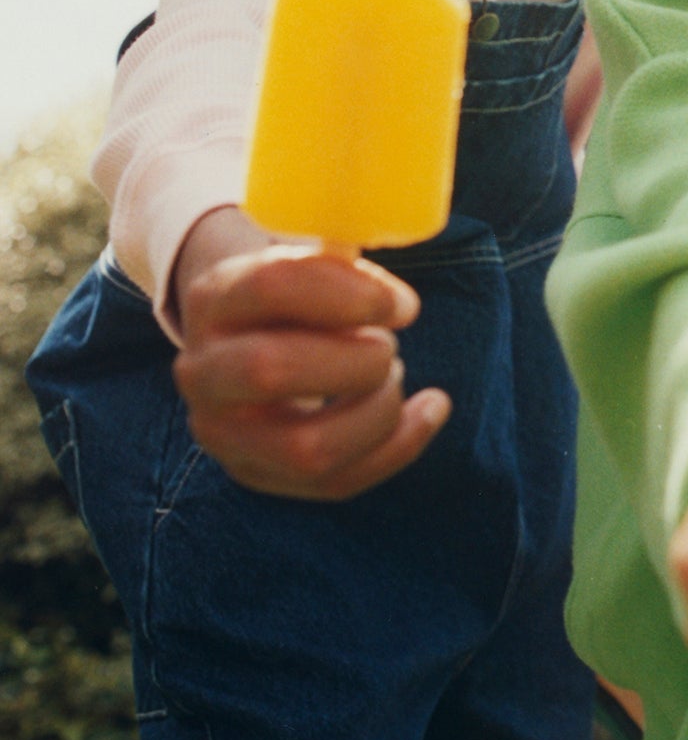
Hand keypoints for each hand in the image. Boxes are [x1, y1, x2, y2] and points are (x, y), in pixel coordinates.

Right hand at [172, 226, 449, 499]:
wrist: (248, 337)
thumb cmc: (302, 294)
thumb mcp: (311, 260)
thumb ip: (347, 258)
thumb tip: (401, 276)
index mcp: (215, 298)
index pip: (272, 285)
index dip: (350, 293)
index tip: (404, 304)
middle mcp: (203, 370)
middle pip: (272, 371)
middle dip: (357, 360)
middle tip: (388, 344)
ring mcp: (224, 431)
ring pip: (308, 447)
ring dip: (378, 410)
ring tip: (393, 375)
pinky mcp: (257, 472)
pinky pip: (335, 482)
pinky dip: (400, 447)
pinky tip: (432, 408)